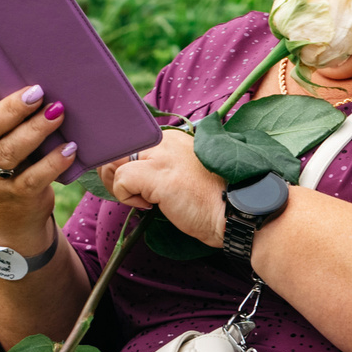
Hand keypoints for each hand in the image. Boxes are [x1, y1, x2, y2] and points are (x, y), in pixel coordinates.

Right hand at [0, 50, 72, 248]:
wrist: (6, 220)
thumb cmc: (4, 163)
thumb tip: (30, 68)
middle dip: (10, 109)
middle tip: (37, 91)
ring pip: (9, 152)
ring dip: (35, 130)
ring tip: (58, 111)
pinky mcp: (18, 195)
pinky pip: (34, 177)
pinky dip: (52, 162)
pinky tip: (70, 148)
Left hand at [105, 131, 228, 246]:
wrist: (237, 212)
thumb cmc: (215, 201)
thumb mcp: (186, 174)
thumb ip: (163, 167)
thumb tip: (132, 175)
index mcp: (172, 139)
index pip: (131, 142)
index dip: (125, 163)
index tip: (137, 184)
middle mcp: (165, 141)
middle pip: (117, 148)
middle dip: (113, 172)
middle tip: (130, 194)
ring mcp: (161, 156)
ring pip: (114, 161)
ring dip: (117, 184)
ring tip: (139, 200)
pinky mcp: (157, 174)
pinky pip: (122, 180)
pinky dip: (126, 197)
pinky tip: (148, 206)